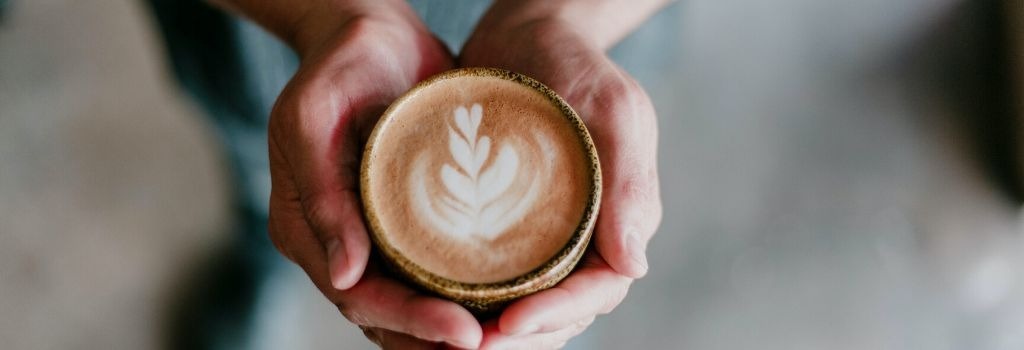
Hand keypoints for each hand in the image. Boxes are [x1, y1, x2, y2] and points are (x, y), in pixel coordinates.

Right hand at [265, 5, 481, 348]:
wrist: (375, 34)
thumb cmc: (340, 63)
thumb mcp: (315, 114)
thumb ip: (323, 191)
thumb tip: (344, 274)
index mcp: (304, 225)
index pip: (357, 296)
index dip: (411, 321)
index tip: (465, 334)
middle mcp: (337, 242)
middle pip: (385, 315)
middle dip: (436, 338)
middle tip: (493, 344)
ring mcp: (371, 237)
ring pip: (409, 304)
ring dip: (449, 327)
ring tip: (505, 337)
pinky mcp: (405, 224)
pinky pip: (430, 274)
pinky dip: (461, 294)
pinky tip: (503, 303)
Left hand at [460, 14, 663, 349]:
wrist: (529, 33)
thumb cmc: (577, 65)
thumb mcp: (614, 110)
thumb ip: (631, 181)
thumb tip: (634, 264)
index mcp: (619, 222)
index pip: (596, 291)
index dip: (555, 316)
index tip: (508, 327)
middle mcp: (584, 239)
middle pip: (558, 312)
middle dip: (517, 341)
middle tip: (465, 348)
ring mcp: (543, 236)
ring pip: (523, 304)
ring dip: (488, 331)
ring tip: (442, 342)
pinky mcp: (503, 227)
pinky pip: (490, 276)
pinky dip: (466, 298)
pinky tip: (429, 306)